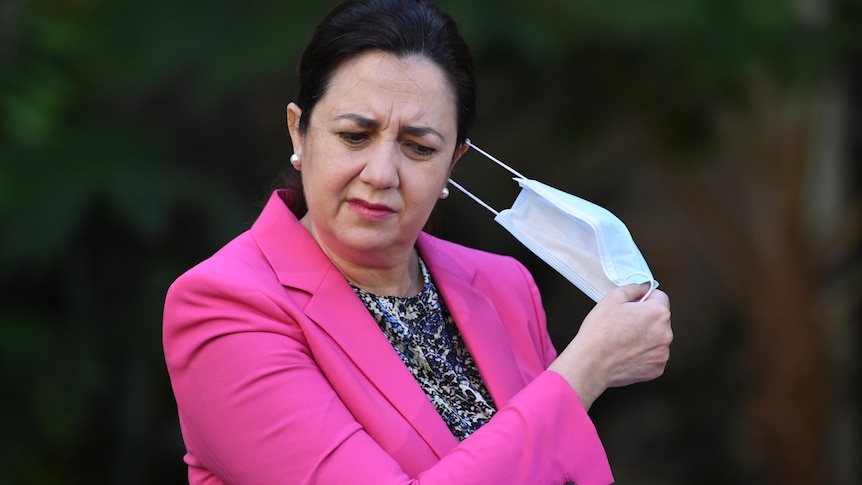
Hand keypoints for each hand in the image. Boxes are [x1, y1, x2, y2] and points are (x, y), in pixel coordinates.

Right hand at [548, 284, 671, 410]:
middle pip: (659, 319)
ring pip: (656, 338)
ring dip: (645, 337)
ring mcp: (662, 353)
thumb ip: (633, 288)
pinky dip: (643, 354)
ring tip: (624, 340)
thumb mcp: (611, 299)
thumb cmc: (599, 333)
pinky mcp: (657, 369)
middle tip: (623, 324)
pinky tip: (627, 353)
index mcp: (658, 313)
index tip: (633, 306)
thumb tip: (644, 288)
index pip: (660, 297)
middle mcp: (666, 333)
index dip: (644, 299)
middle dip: (645, 319)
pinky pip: (653, 356)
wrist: (591, 364)